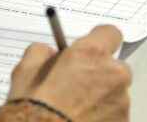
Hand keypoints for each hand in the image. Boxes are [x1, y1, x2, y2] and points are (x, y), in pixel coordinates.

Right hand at [8, 26, 130, 121]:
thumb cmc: (36, 108)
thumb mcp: (25, 72)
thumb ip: (40, 52)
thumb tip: (46, 52)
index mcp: (90, 54)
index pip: (110, 33)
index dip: (98, 41)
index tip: (89, 49)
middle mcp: (112, 75)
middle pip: (115, 66)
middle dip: (100, 73)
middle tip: (77, 84)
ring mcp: (121, 102)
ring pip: (116, 93)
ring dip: (101, 97)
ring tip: (76, 109)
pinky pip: (116, 115)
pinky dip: (103, 117)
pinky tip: (82, 120)